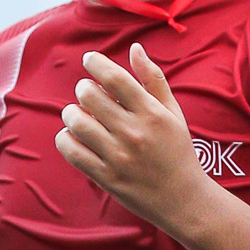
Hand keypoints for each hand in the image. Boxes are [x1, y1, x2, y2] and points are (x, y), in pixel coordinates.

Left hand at [55, 43, 214, 239]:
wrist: (184, 200)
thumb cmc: (178, 151)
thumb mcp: (173, 112)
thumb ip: (153, 79)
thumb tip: (134, 48)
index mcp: (151, 113)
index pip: (114, 77)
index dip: (95, 62)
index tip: (89, 60)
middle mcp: (134, 133)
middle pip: (89, 96)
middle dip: (83, 88)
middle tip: (86, 92)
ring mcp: (119, 157)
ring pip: (76, 122)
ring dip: (71, 113)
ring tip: (77, 115)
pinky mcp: (106, 178)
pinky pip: (72, 151)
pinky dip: (66, 139)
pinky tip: (74, 136)